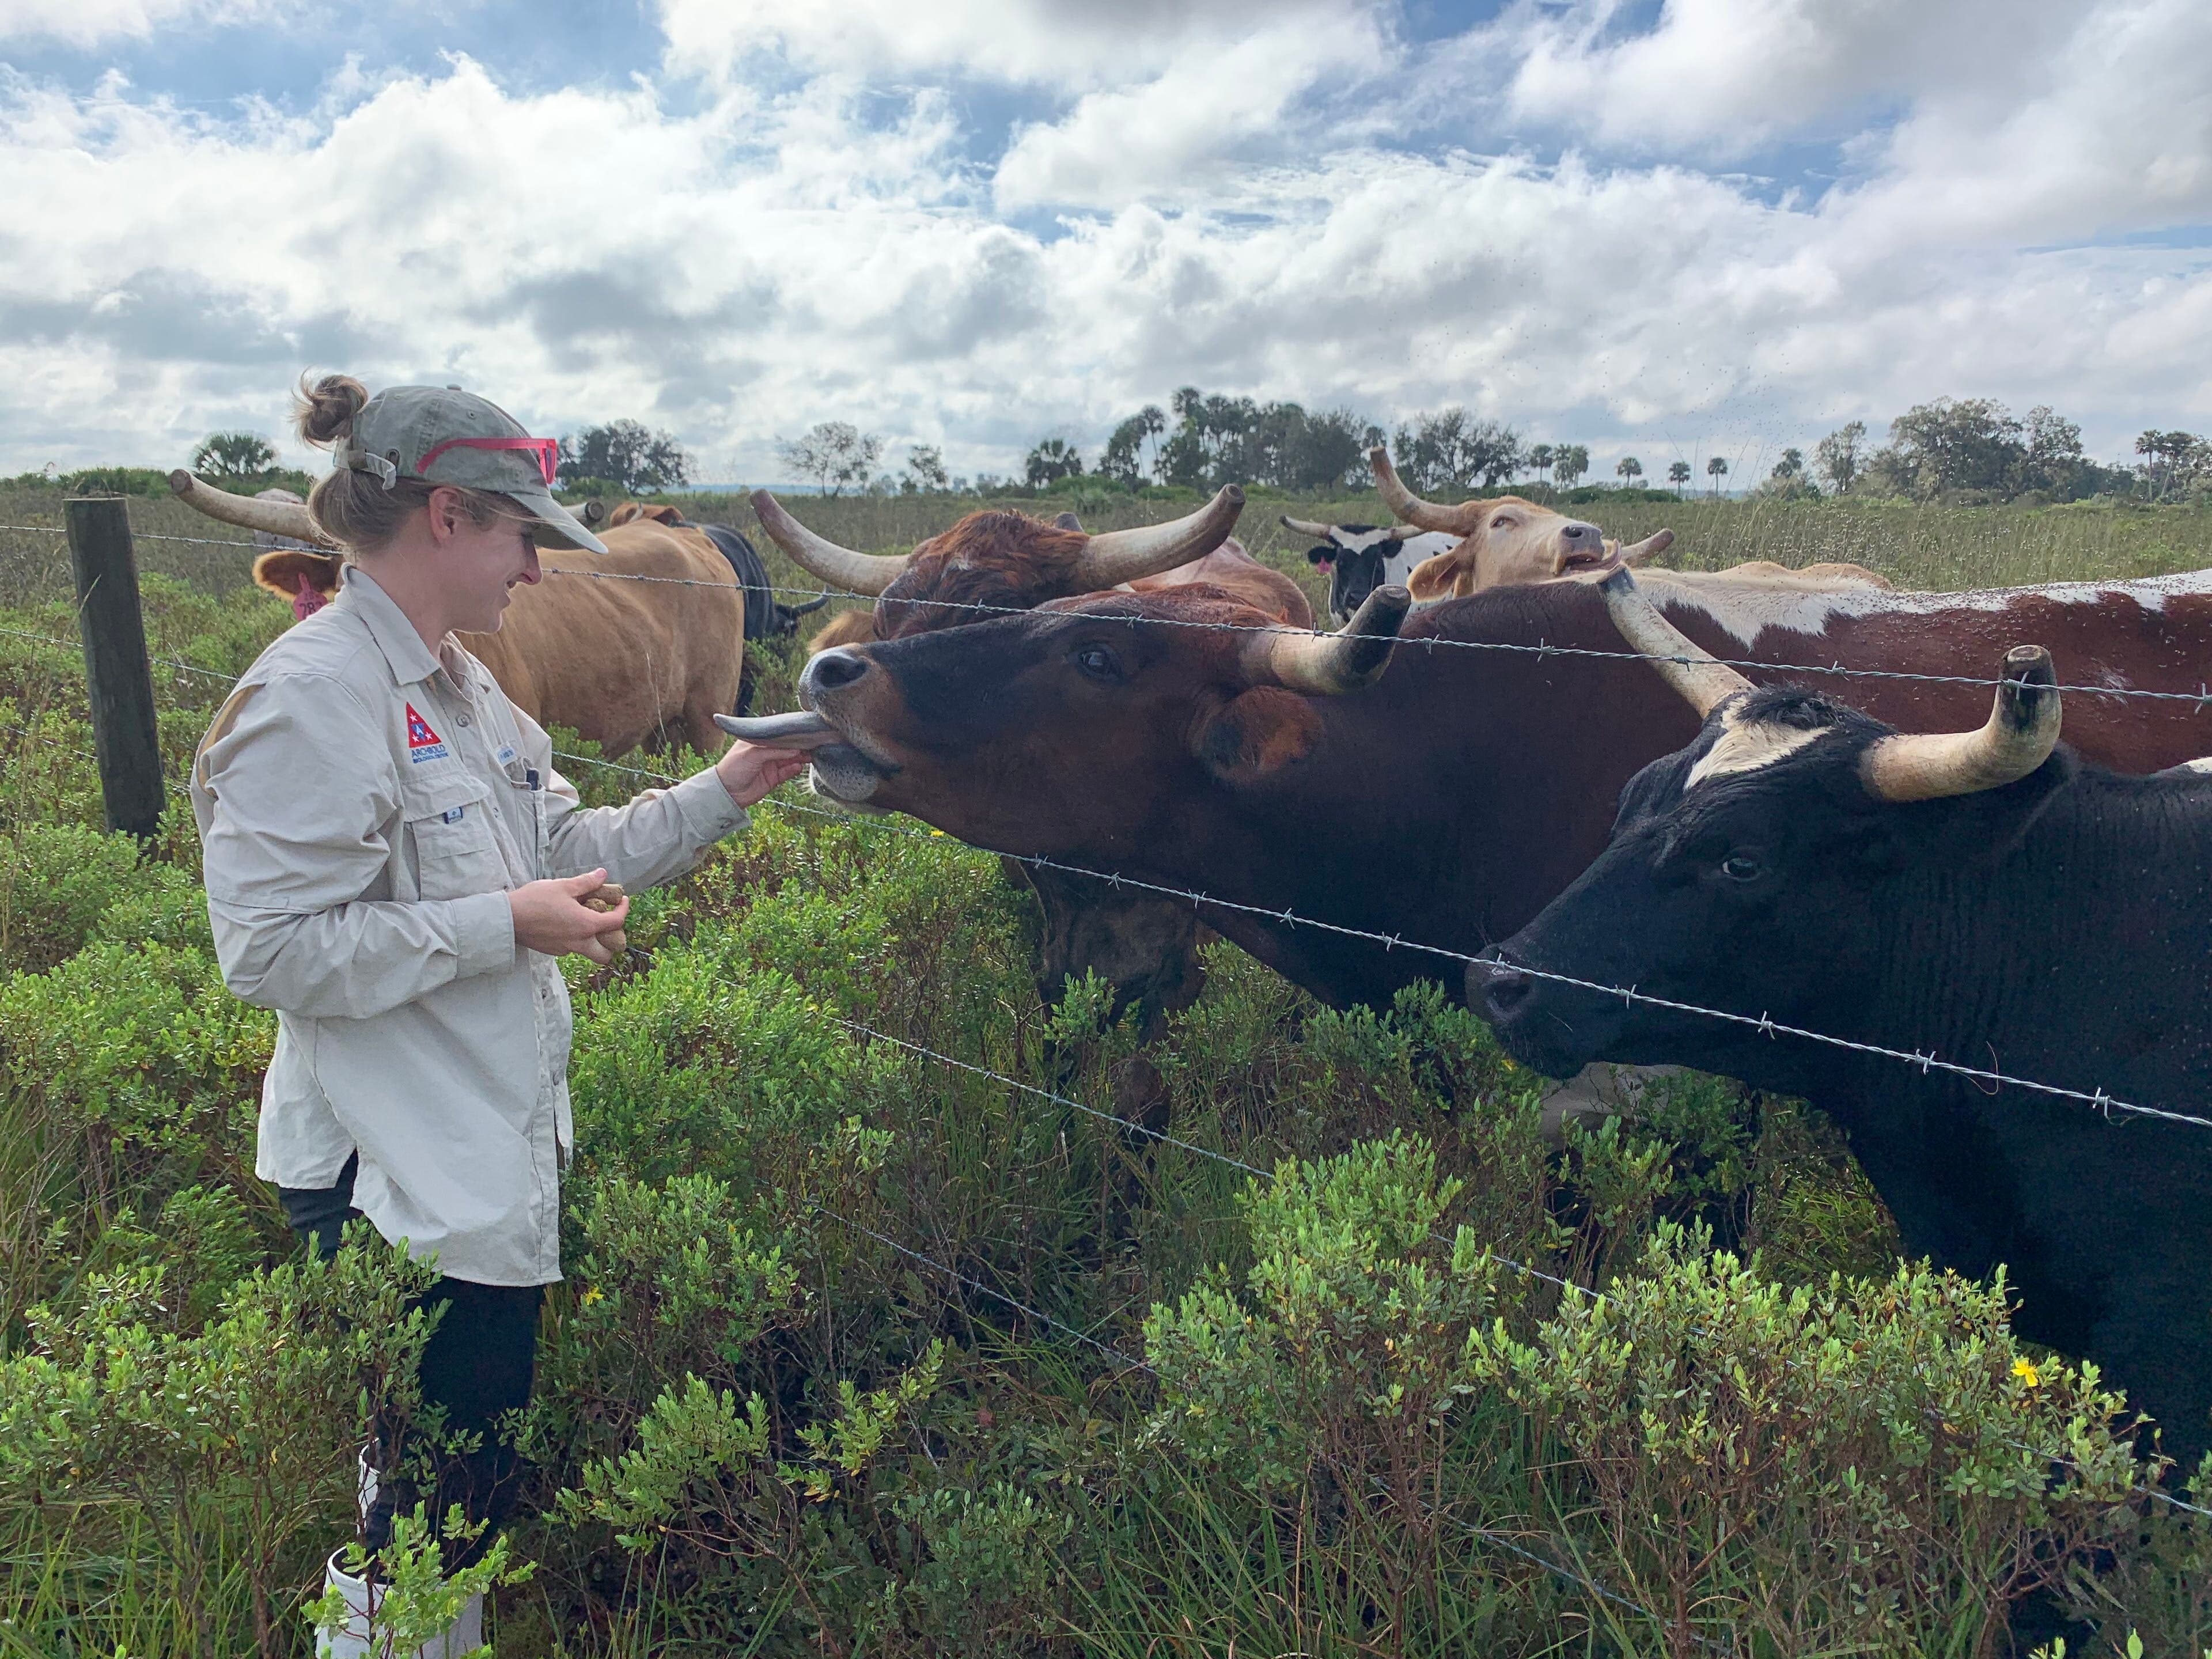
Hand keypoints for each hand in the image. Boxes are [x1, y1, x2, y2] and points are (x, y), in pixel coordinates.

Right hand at [508, 868, 629, 964]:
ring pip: (588, 953)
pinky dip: (575, 939)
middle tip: (606, 923)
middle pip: (606, 954)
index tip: (622, 900)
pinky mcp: (552, 951)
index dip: (623, 909)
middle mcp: (579, 942)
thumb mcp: (563, 886)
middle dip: (612, 942)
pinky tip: (565, 923)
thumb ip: (586, 882)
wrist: (508, 918)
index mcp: (586, 925)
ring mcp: (565, 949)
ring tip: (586, 922)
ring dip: (593, 942)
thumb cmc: (535, 900)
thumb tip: (602, 874)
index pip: (616, 922)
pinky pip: (571, 949)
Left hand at [714, 740, 809, 807]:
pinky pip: (787, 772)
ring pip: (790, 759)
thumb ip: (774, 751)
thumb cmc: (733, 768)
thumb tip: (796, 750)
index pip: (777, 734)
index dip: (790, 734)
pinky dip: (794, 769)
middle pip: (786, 746)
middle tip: (813, 744)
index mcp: (758, 740)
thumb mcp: (752, 754)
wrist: (727, 793)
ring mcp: (770, 764)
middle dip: (799, 745)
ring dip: (800, 757)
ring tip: (810, 755)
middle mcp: (765, 751)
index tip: (804, 732)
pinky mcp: (773, 778)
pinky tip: (799, 766)